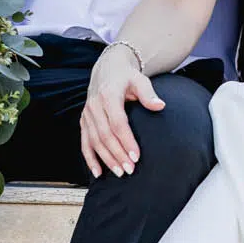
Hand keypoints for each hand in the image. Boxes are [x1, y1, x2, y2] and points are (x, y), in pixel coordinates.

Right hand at [80, 43, 164, 177]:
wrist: (107, 69)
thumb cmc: (126, 77)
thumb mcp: (140, 80)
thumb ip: (148, 93)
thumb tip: (160, 105)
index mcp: (108, 96)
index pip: (117, 123)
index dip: (126, 141)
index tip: (136, 156)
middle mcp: (94, 106)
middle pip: (105, 135)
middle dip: (117, 154)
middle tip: (130, 170)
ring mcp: (87, 115)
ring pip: (94, 141)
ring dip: (106, 159)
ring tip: (119, 173)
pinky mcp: (84, 121)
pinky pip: (84, 142)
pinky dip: (89, 158)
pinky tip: (97, 172)